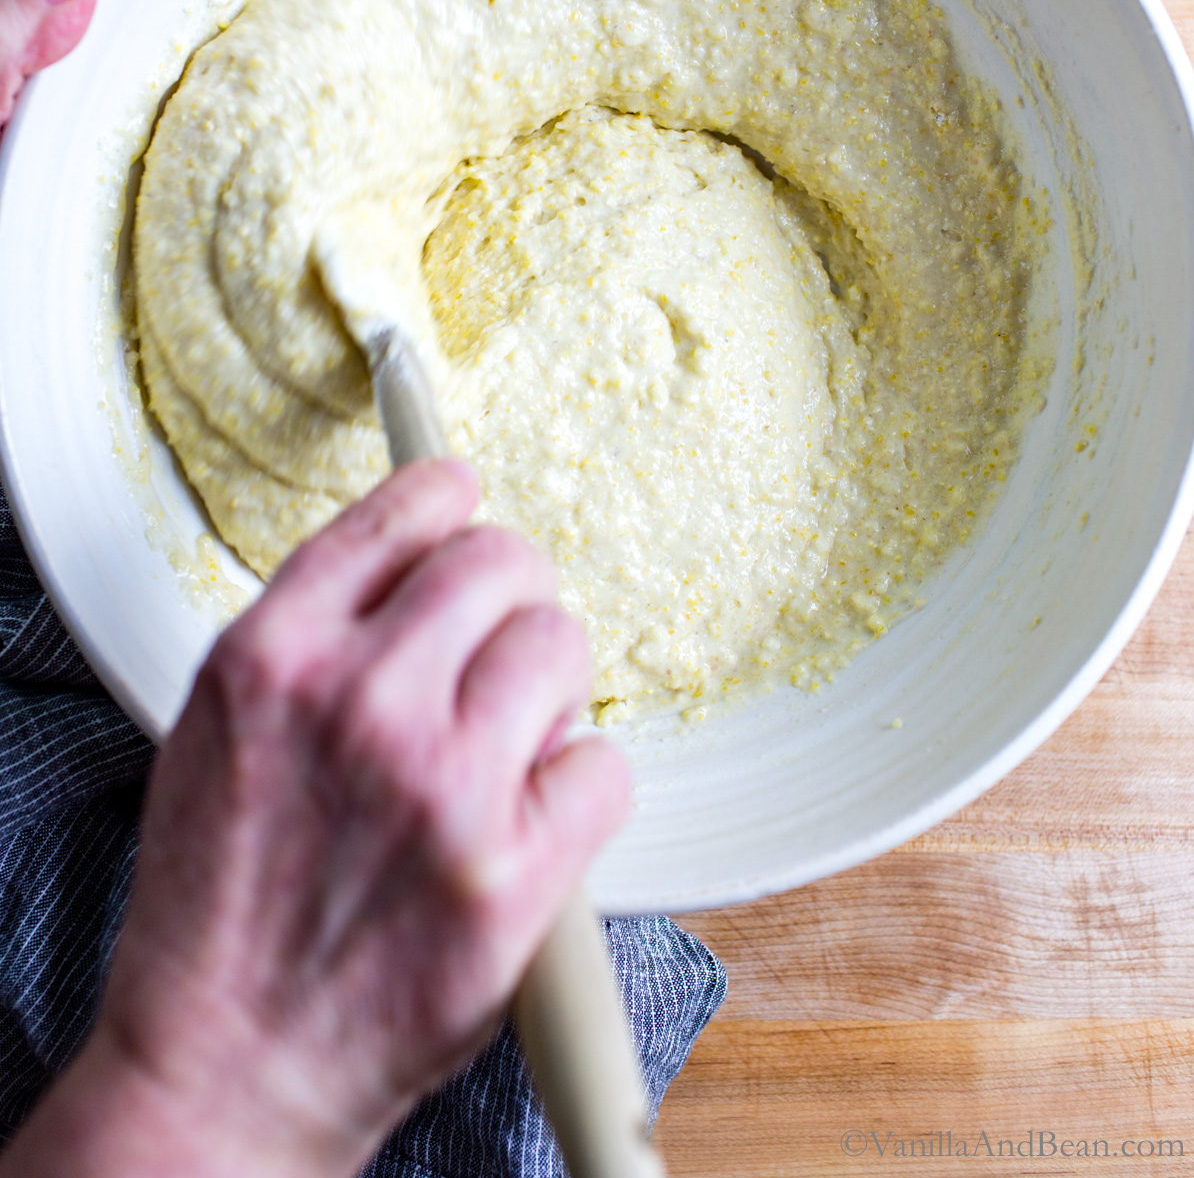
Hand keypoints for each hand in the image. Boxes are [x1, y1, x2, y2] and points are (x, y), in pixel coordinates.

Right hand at [2, 461, 628, 1177]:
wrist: (226, 1067)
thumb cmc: (219, 900)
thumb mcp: (219, 725)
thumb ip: (313, 632)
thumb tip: (421, 559)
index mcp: (275, 654)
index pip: (405, 511)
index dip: (449, 496)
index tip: (464, 500)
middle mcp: (359, 700)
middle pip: (504, 561)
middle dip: (508, 596)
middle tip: (492, 650)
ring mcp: (442, 784)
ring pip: (563, 643)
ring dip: (547, 686)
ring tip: (505, 742)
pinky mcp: (512, 873)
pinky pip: (604, 765)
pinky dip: (578, 789)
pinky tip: (526, 823)